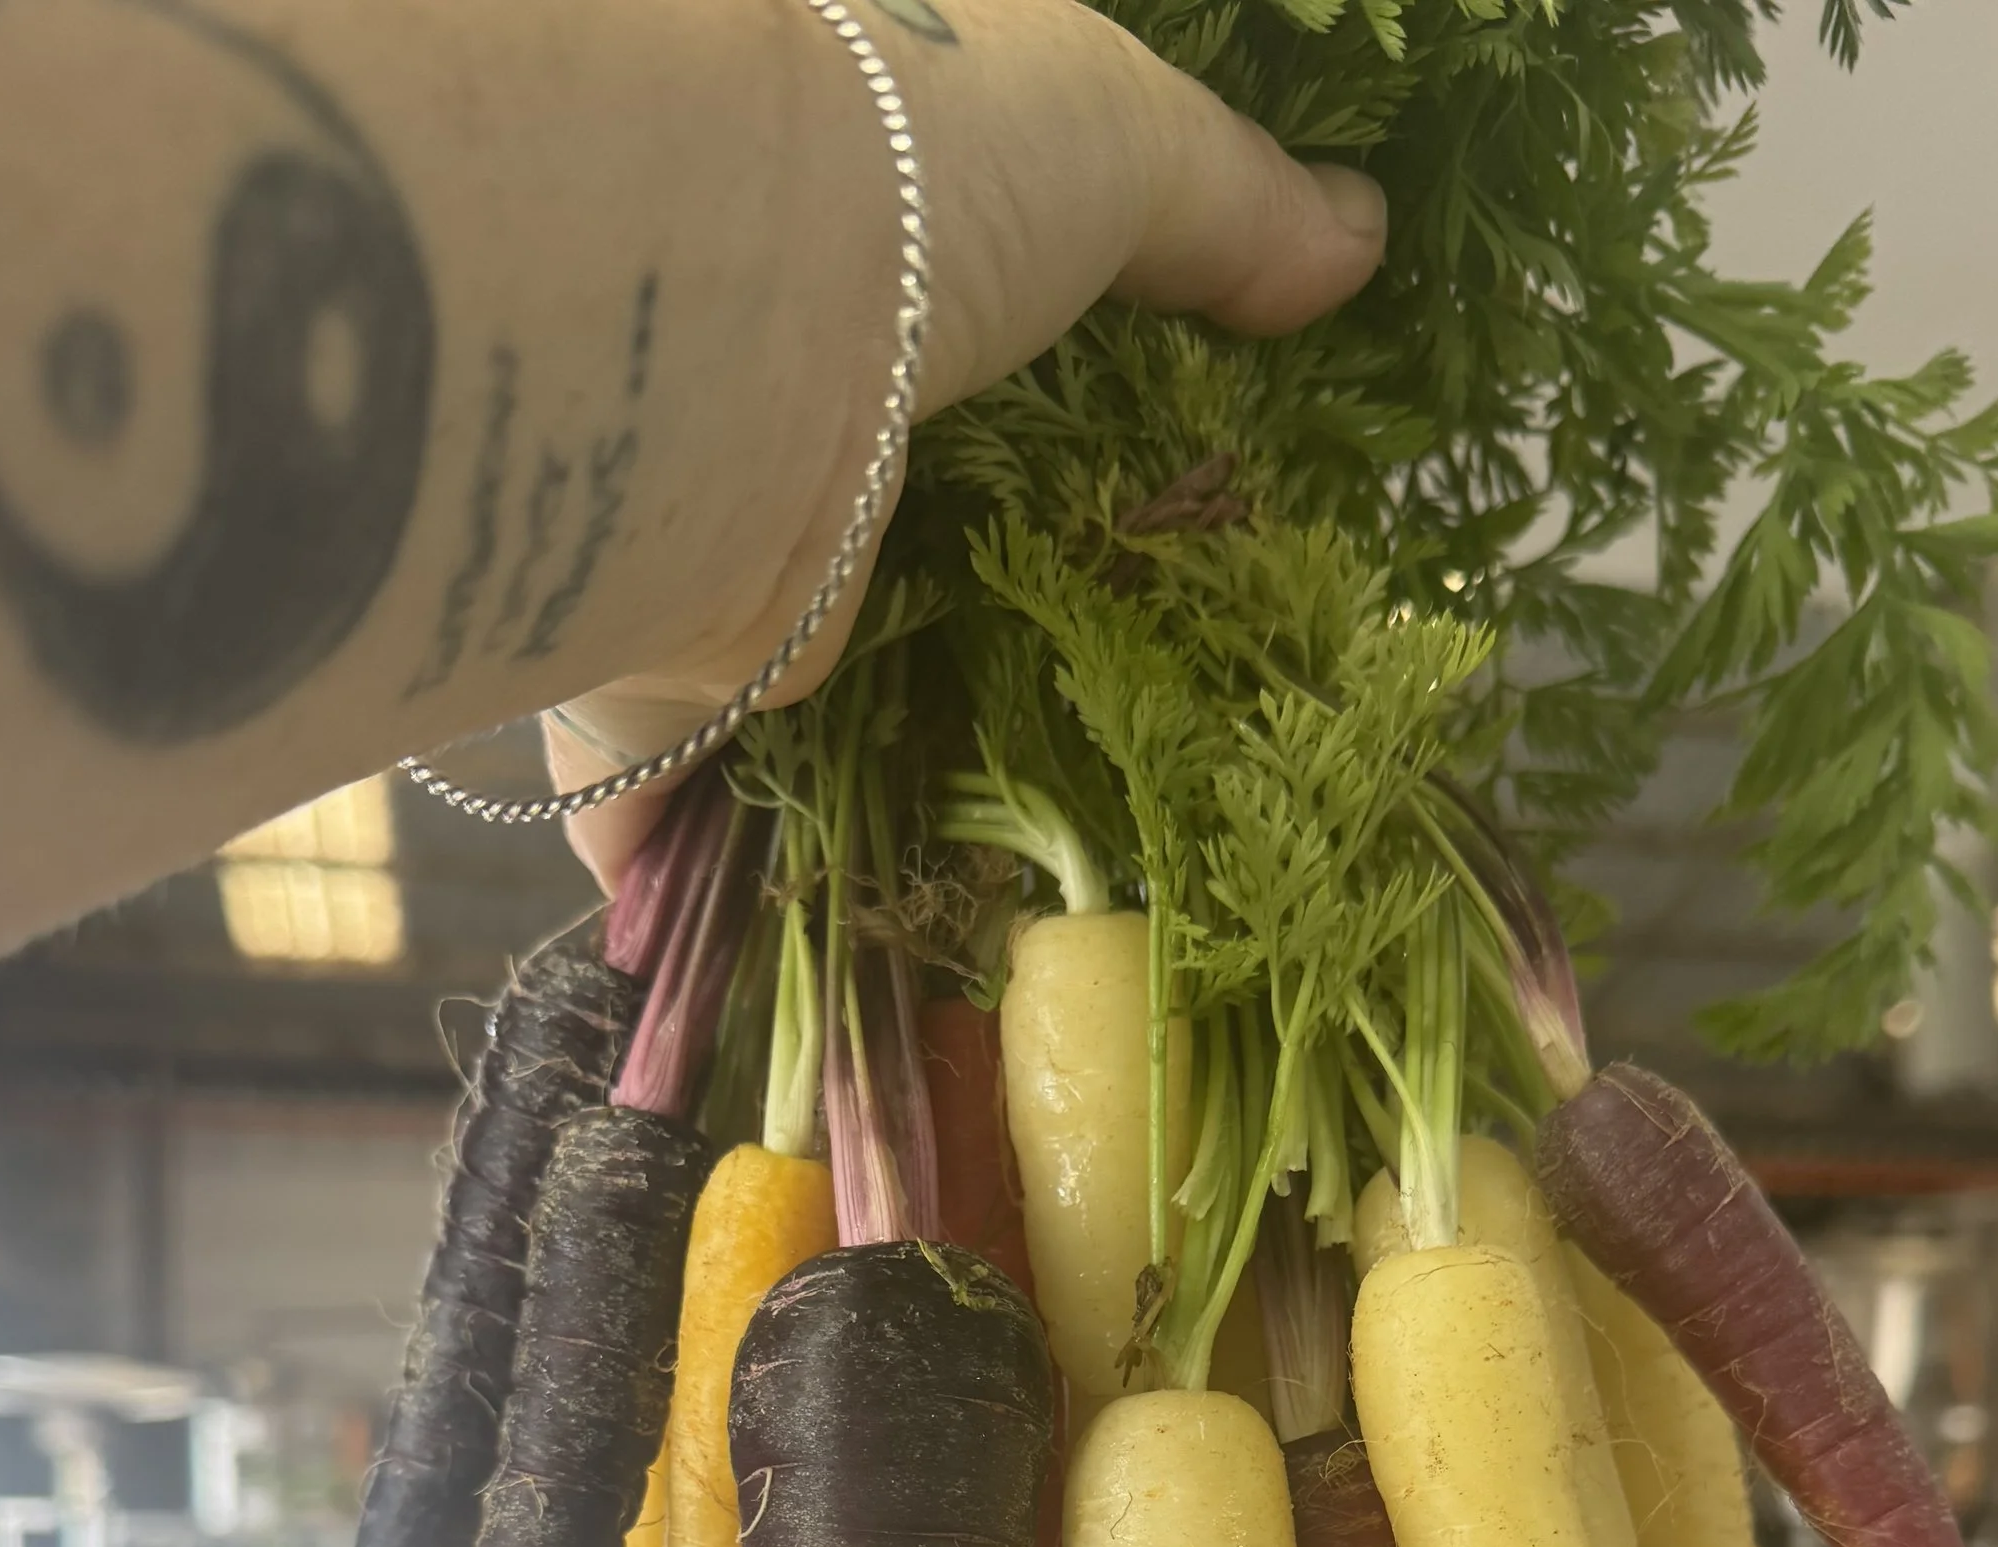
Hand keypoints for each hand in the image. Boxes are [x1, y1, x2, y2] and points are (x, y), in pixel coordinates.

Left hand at [545, 0, 1383, 885]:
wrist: (703, 322)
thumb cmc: (901, 185)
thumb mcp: (1107, 135)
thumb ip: (1224, 197)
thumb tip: (1352, 237)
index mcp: (853, 250)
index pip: (969, 341)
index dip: (1059, 420)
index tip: (1165, 509)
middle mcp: (761, 400)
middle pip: (895, 538)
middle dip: (980, 622)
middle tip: (1117, 719)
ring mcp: (695, 551)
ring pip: (796, 690)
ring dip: (875, 768)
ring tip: (1017, 871)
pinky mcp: (645, 695)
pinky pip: (694, 817)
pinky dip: (747, 890)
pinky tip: (857, 960)